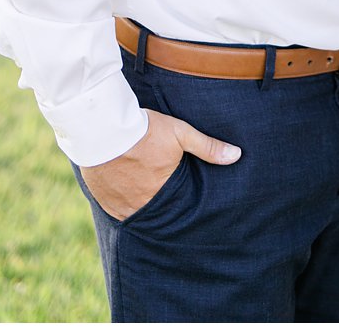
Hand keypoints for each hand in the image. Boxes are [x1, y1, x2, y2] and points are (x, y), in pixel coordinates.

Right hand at [79, 108, 240, 220]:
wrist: (102, 127)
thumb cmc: (143, 129)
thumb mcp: (179, 133)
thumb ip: (207, 147)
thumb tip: (236, 155)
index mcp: (164, 192)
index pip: (177, 208)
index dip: (177, 202)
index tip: (177, 198)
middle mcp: (143, 204)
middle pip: (155, 212)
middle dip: (157, 205)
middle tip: (157, 197)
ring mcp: (120, 205)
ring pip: (133, 212)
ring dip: (138, 205)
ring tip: (139, 196)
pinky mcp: (102, 199)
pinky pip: (113, 210)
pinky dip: (118, 203)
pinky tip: (120, 194)